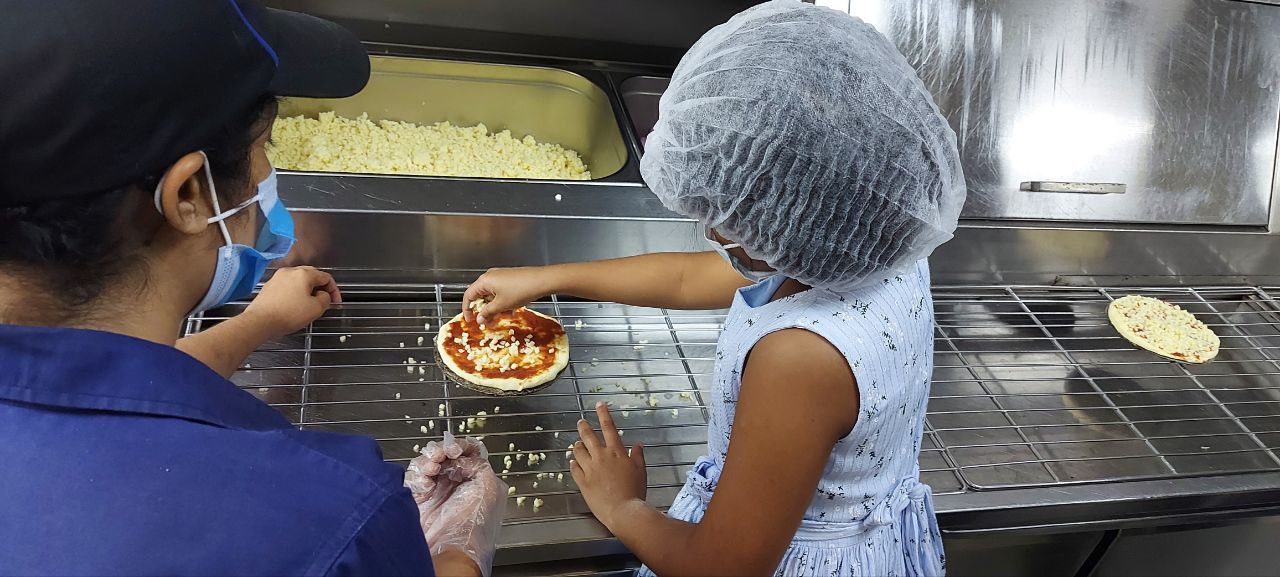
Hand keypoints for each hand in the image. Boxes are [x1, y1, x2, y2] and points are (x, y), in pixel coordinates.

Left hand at [242, 266, 340, 336]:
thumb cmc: (289, 314)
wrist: (260, 321)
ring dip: (307, 290)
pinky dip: (295, 293)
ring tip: (309, 304)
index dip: (334, 290)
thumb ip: (326, 299)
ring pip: (299, 280)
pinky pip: (288, 286)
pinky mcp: (269, 286)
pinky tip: (294, 305)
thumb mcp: (316, 309)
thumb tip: (323, 295)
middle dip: (321, 288)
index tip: (335, 303)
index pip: (326, 277)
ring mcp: (278, 278)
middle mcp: (290, 271)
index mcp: (304, 274)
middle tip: (324, 301)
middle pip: (312, 275)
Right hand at [405, 433, 506, 576]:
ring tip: (431, 471)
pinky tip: (425, 487)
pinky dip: (417, 477)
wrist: (449, 547)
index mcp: (474, 479)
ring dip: (427, 462)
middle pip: (443, 454)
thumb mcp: (489, 488)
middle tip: (440, 457)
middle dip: (440, 451)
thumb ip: (480, 465)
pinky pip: (413, 477)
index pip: (466, 452)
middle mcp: (455, 483)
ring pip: (426, 462)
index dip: (459, 446)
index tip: (455, 449)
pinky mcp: (418, 498)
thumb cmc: (472, 524)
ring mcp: (436, 490)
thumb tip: (464, 458)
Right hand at [462, 267, 554, 324]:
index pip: (468, 296)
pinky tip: (512, 311)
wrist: (542, 280)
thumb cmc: (520, 290)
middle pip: (481, 296)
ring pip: (492, 296)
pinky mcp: (510, 279)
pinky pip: (501, 293)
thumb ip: (487, 313)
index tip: (471, 320)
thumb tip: (479, 318)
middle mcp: (490, 277)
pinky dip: (503, 303)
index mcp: (484, 281)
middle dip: (485, 312)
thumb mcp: (501, 305)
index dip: (467, 309)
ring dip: (495, 309)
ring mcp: (500, 277)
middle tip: (489, 323)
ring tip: (503, 318)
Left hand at [571, 403, 647, 528]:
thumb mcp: (641, 471)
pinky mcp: (582, 482)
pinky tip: (574, 463)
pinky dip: (573, 463)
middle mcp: (601, 457)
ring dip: (577, 446)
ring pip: (577, 451)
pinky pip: (574, 468)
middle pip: (588, 436)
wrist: (623, 511)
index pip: (609, 427)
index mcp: (616, 452)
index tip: (599, 404)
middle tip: (581, 422)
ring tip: (576, 444)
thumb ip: (638, 456)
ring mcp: (590, 469)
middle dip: (583, 426)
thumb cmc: (635, 491)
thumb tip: (638, 444)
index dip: (603, 414)